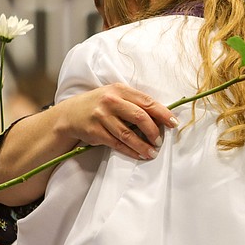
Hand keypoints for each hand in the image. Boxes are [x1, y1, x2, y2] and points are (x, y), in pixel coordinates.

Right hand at [57, 84, 177, 160]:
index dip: (163, 113)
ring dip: (143, 145)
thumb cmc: (99, 105)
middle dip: (153, 131)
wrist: (70, 114)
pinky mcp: (95, 131)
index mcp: (120, 90)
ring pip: (128, 134)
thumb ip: (135, 103)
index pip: (147, 102)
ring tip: (153, 152)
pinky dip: (130, 151)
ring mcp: (102, 116)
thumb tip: (160, 118)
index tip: (173, 123)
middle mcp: (111, 101)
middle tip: (160, 141)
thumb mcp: (115, 96)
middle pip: (140, 117)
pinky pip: (117, 143)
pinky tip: (139, 154)